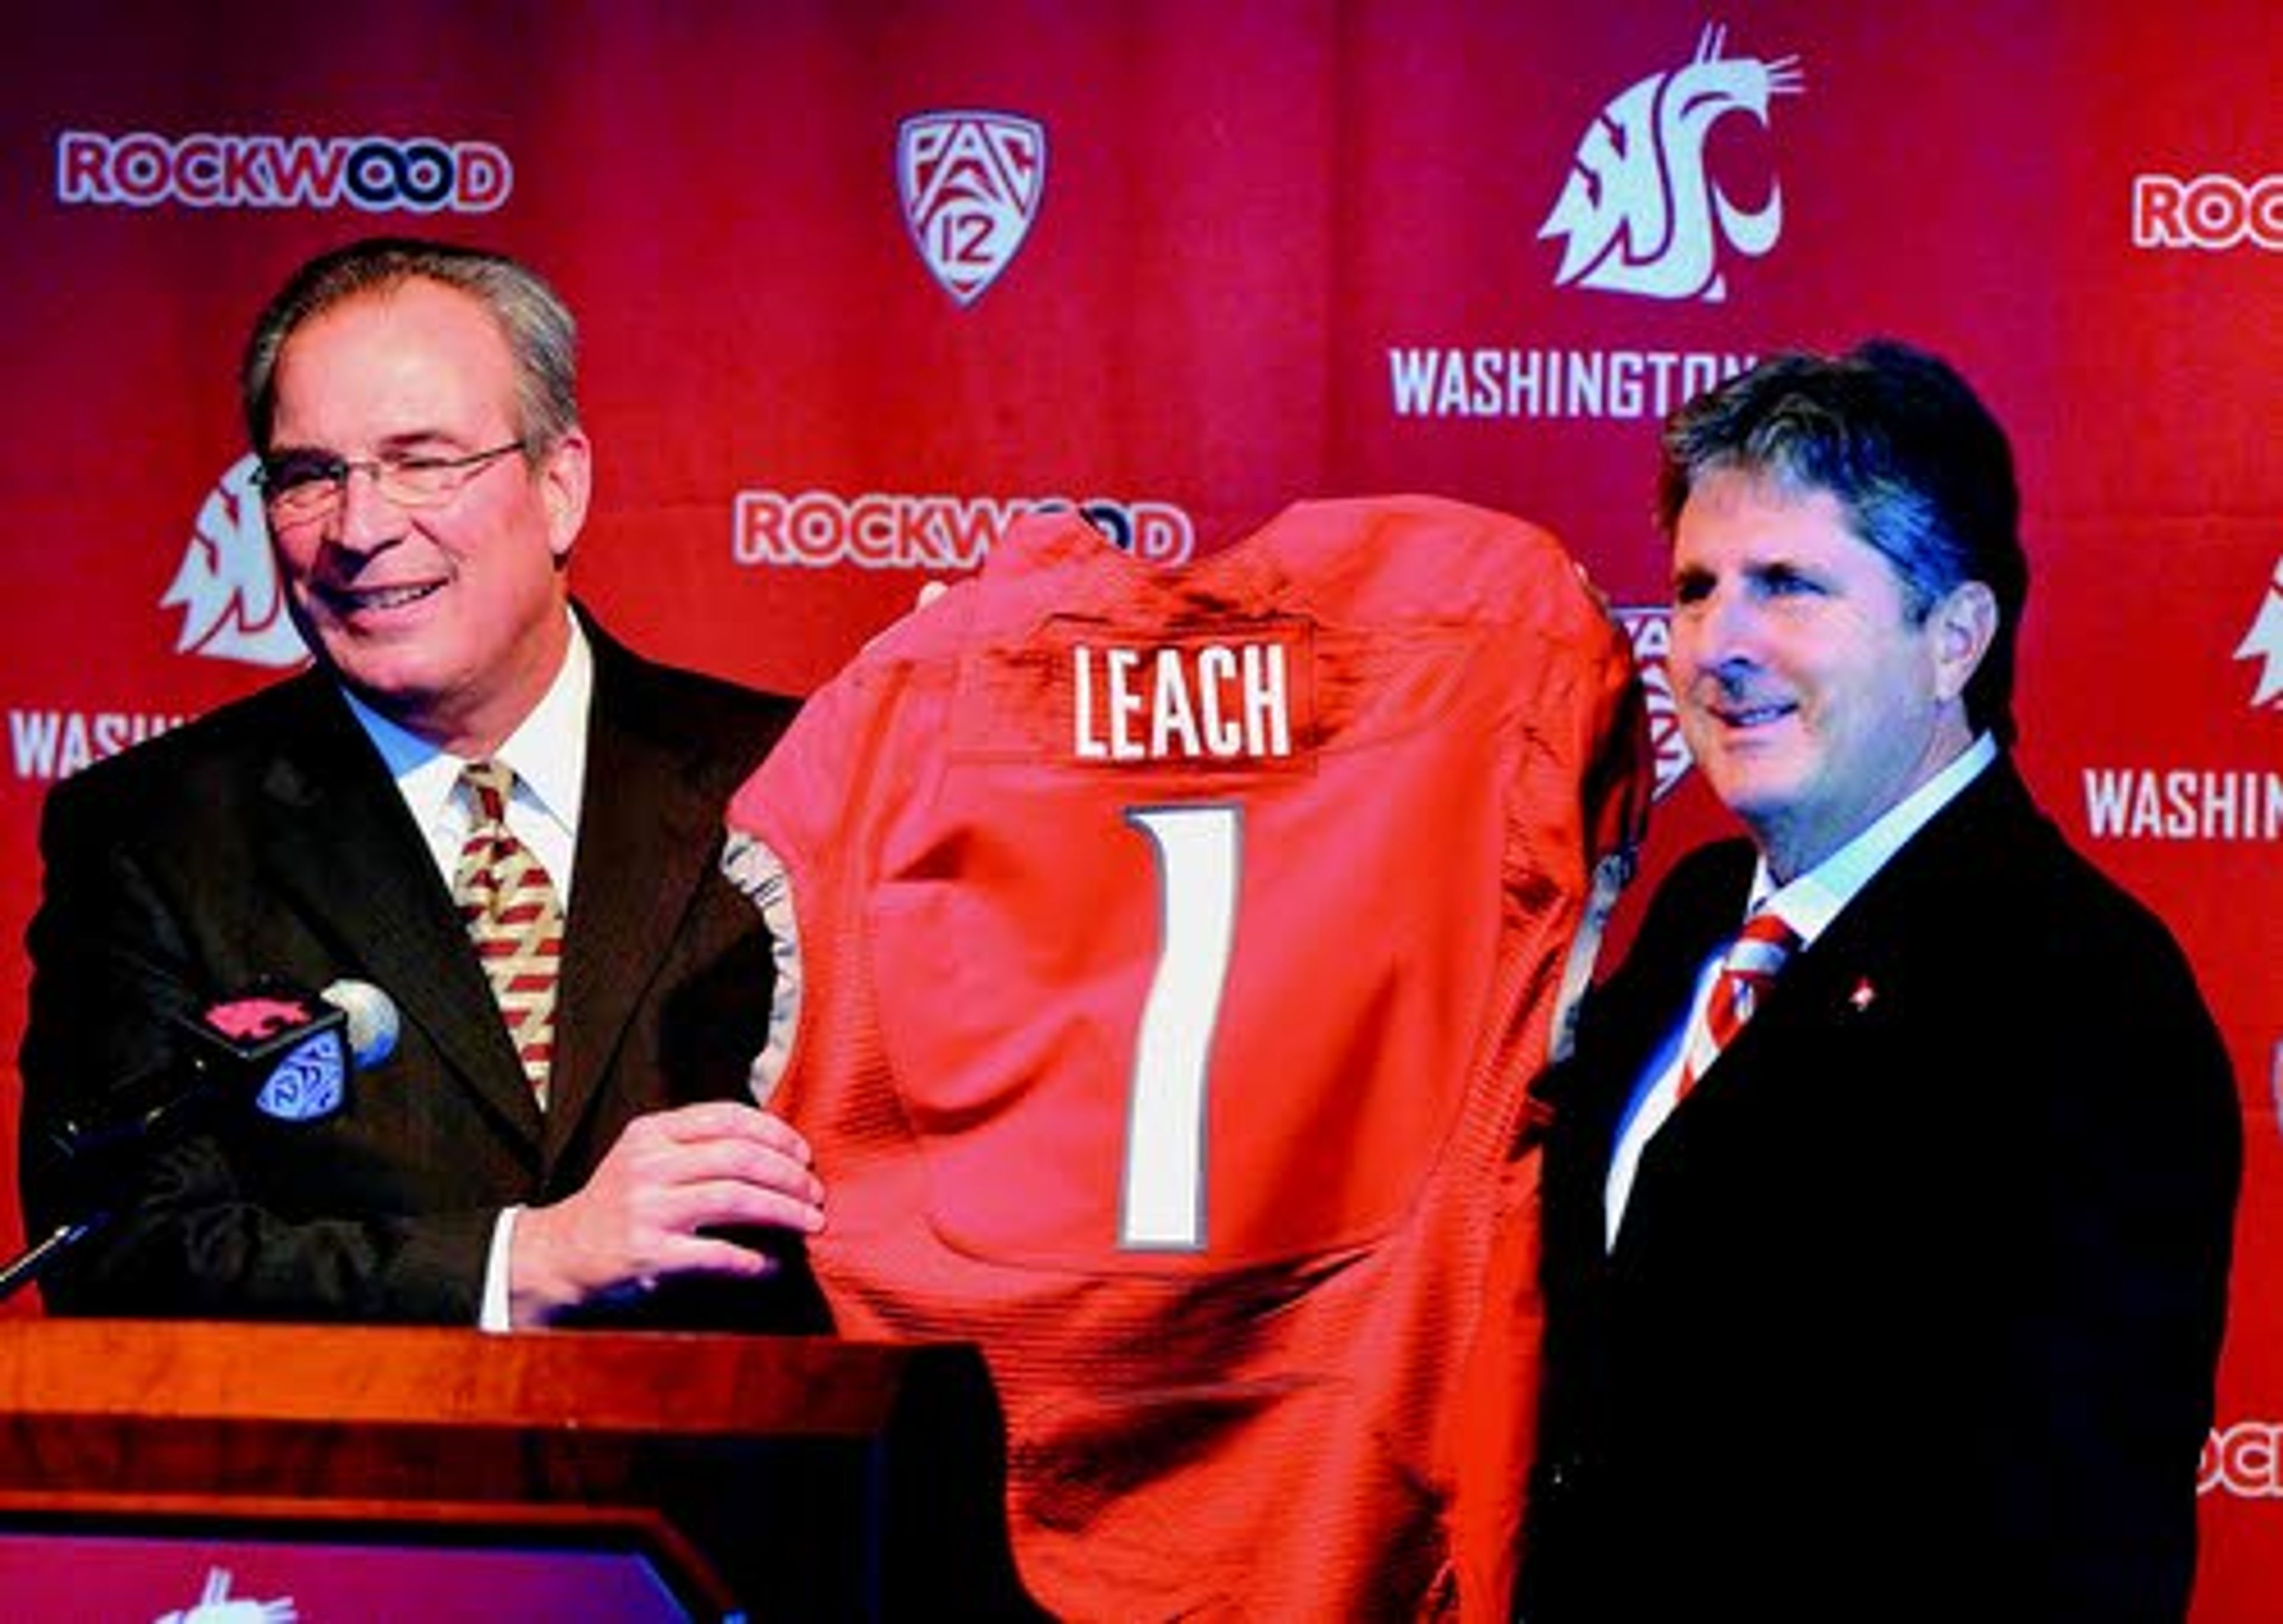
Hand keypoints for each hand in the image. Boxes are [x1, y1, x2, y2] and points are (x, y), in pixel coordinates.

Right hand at [508, 1100, 825, 1325]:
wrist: (557, 1254)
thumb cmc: (617, 1204)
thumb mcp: (645, 1158)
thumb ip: (696, 1145)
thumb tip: (775, 1149)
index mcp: (651, 1134)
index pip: (727, 1117)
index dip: (775, 1133)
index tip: (803, 1153)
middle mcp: (648, 1165)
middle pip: (739, 1157)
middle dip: (788, 1175)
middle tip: (816, 1193)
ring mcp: (646, 1209)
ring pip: (735, 1197)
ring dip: (783, 1210)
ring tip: (811, 1222)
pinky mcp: (648, 1253)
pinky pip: (716, 1253)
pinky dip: (753, 1259)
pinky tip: (771, 1265)